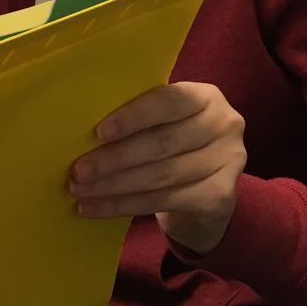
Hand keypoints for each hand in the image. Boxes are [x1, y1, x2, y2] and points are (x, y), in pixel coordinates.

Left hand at [67, 82, 246, 254]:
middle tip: (77, 170)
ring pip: (160, 176)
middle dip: (114, 159)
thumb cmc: (172, 146)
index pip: (169, 101)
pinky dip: (122, 206)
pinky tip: (93, 208)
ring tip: (79, 191)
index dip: (133, 116)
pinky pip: (163, 201)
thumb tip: (79, 127)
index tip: (98, 132)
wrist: (206, 193)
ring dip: (113, 186)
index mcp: (205, 97)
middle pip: (161, 143)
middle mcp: (224, 125)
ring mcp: (228, 162)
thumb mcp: (163, 123)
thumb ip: (137, 119)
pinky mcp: (221, 197)